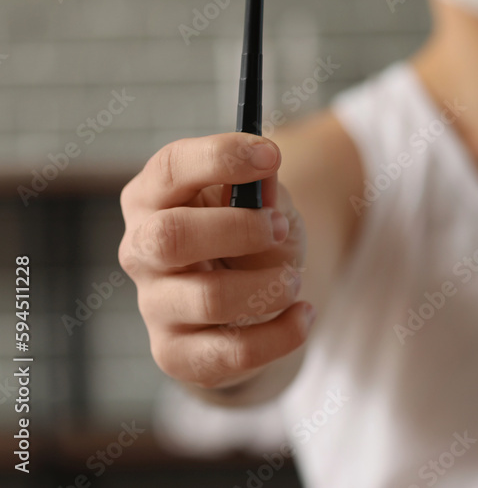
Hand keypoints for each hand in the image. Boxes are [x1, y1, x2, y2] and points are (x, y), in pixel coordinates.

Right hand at [118, 133, 313, 390]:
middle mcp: (142, 249)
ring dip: (269, 286)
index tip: (271, 155)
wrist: (253, 302)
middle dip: (238, 229)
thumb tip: (264, 168)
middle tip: (279, 229)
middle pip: (169, 237)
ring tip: (293, 279)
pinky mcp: (176, 355)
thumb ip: (262, 189)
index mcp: (154, 196)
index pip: (172, 167)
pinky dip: (281, 334)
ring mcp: (154, 305)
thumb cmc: (251, 238)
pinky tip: (302, 315)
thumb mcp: (264, 202)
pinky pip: (229, 353)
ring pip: (208, 298)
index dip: (221, 157)